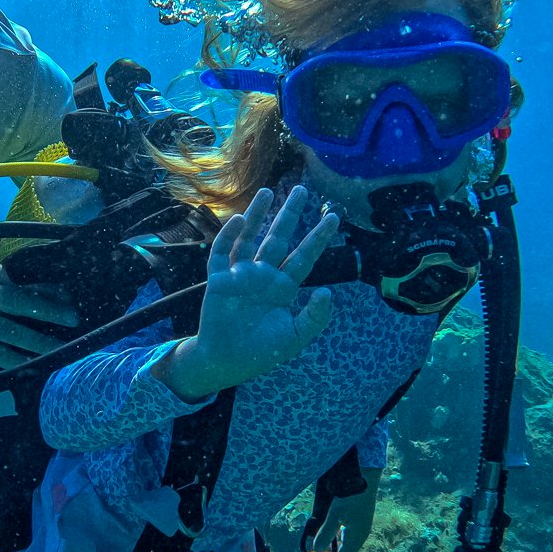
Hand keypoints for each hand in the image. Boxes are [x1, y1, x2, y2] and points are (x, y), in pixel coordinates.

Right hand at [0, 248, 80, 366]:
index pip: (23, 280)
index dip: (49, 290)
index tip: (69, 297)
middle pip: (24, 304)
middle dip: (52, 312)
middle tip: (74, 320)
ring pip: (16, 335)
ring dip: (41, 343)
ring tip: (63, 349)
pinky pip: (0, 356)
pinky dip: (20, 363)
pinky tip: (36, 367)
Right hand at [158, 186, 339, 400]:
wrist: (227, 362)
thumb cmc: (262, 351)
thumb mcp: (296, 337)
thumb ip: (314, 317)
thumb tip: (328, 292)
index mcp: (283, 288)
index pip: (304, 257)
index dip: (318, 238)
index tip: (334, 217)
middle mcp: (263, 276)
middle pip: (279, 238)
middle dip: (290, 215)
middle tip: (302, 189)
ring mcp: (241, 275)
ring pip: (251, 238)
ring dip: (257, 215)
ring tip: (267, 191)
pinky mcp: (218, 279)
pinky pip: (222, 252)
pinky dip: (229, 236)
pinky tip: (239, 220)